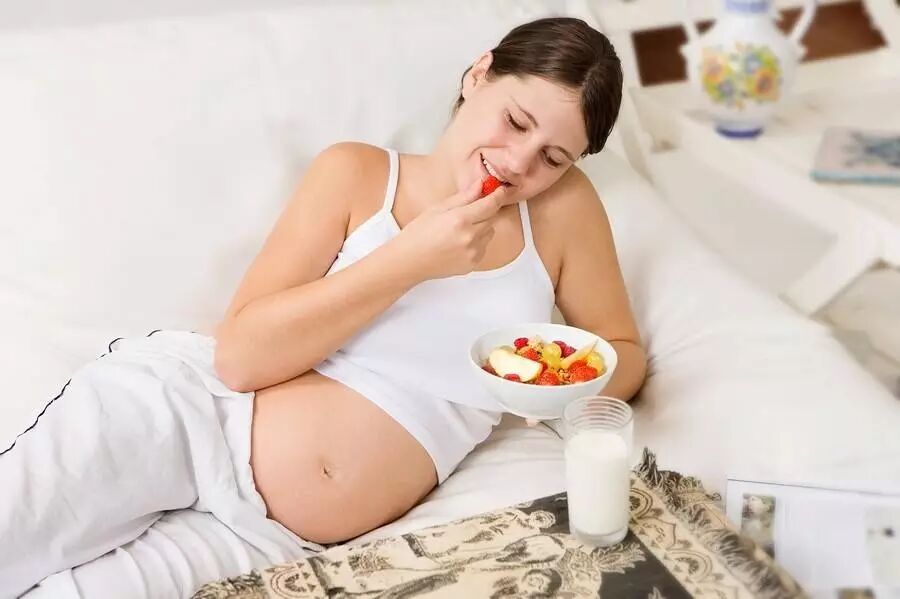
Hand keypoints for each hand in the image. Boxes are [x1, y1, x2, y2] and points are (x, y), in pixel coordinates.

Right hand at [391, 178, 512, 281]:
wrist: (409, 261)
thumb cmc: (418, 234)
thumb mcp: (438, 208)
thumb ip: (463, 197)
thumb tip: (481, 185)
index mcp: (459, 220)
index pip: (489, 205)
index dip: (498, 196)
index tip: (501, 190)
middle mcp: (469, 237)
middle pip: (492, 218)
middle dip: (484, 212)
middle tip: (467, 213)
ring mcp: (473, 252)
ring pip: (489, 233)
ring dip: (481, 228)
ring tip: (459, 231)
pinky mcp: (473, 263)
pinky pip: (484, 247)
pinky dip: (477, 242)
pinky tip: (458, 243)